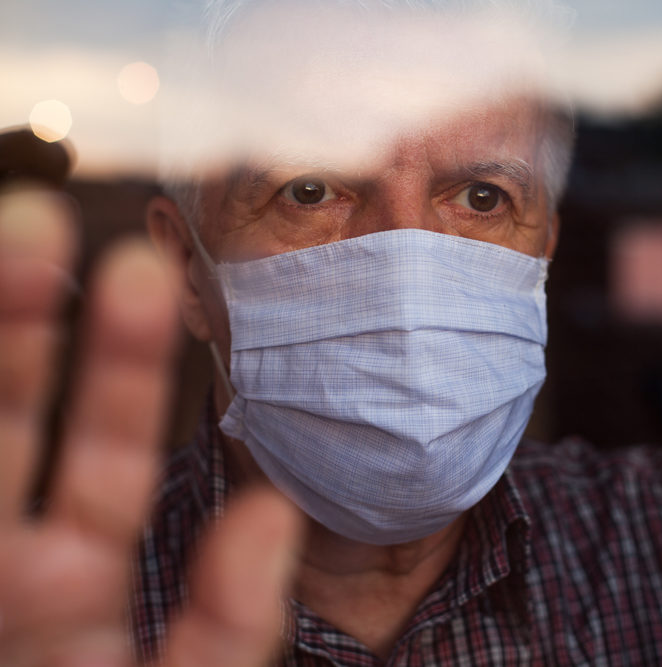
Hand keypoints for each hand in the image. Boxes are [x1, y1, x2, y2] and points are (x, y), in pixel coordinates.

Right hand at [0, 189, 299, 665]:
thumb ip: (227, 626)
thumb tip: (269, 510)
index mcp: (73, 596)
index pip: (96, 460)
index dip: (112, 367)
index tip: (147, 271)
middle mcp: (7, 579)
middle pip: (6, 436)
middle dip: (23, 334)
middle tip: (48, 220)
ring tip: (12, 237)